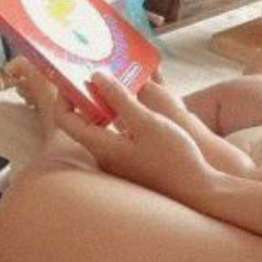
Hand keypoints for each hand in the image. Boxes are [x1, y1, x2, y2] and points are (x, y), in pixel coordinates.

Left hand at [55, 72, 214, 201]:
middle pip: (81, 122)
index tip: (73, 76)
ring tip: (118, 82)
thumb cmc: (173, 157)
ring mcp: (116, 160)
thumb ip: (120, 99)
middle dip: (86, 95)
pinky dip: (117, 115)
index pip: (65, 119)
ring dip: (104, 103)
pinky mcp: (130, 160)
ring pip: (99, 127)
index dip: (64, 96)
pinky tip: (134, 104)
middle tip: (97, 73)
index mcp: (102, 146)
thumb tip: (96, 77)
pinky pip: (114, 133)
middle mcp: (103, 155)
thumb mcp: (147, 122)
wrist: (197, 188)